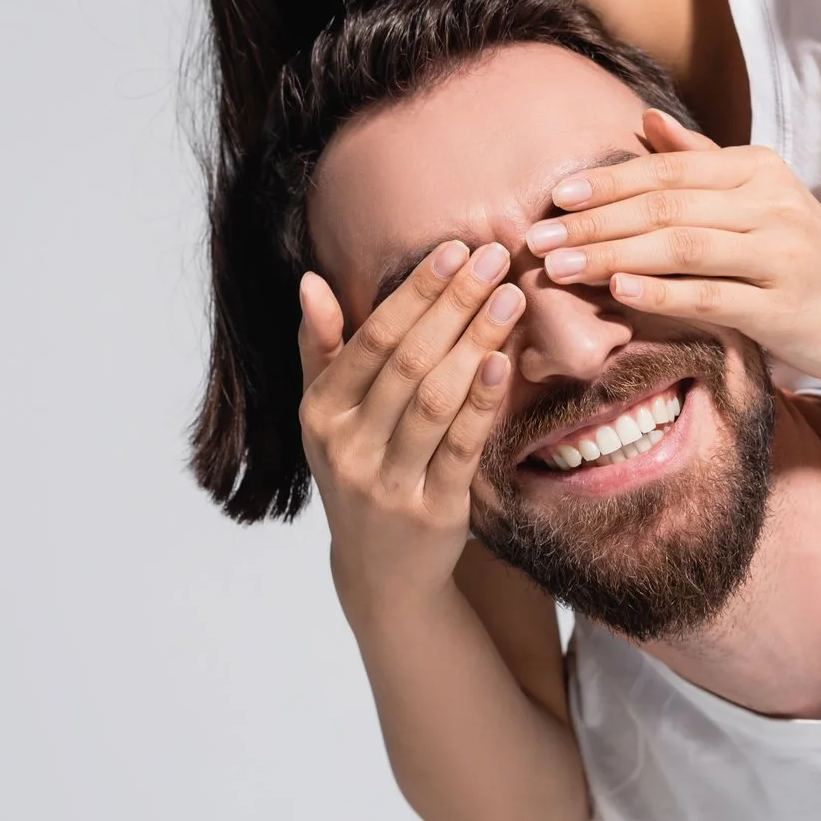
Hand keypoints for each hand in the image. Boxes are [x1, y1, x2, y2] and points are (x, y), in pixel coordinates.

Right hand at [298, 241, 525, 618]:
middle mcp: (347, 448)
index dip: (416, 292)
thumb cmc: (359, 471)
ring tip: (510, 297)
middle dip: (454, 304)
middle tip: (493, 257)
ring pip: (435, 400)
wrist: (380, 571)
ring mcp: (388, 483)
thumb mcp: (327, 416)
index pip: (372, 340)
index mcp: (321, 414)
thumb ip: (321, 349)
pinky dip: (482, 404)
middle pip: (408, 362)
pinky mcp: (432, 512)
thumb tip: (310, 282)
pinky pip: (461, 448)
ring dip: (474, 341)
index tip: (455, 249)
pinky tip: (503, 362)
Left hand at [523, 111, 820, 382]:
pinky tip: (619, 291)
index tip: (555, 197)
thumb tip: (646, 119)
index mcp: (756, 170)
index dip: (608, 182)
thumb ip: (701, 159)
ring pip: (682, 247)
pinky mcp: (784, 308)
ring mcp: (780, 255)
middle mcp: (770, 204)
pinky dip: (662, 291)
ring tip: (560, 265)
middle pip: (666, 206)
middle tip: (536, 237)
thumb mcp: (758, 196)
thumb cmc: (803, 254)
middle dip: (594, 221)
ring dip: (613, 255)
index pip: (668, 170)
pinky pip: (713, 295)